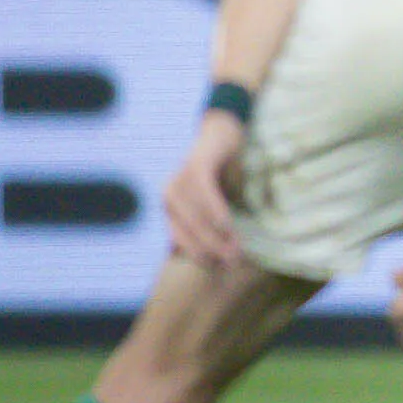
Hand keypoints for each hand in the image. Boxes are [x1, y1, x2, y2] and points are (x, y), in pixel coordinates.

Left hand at [162, 111, 248, 267]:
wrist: (222, 134)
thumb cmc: (220, 172)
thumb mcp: (211, 202)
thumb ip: (208, 224)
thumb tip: (214, 257)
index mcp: (169, 206)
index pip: (178, 238)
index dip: (198, 255)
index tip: (217, 268)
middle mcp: (168, 194)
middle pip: (187, 229)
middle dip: (210, 249)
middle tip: (232, 262)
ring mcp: (179, 179)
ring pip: (195, 215)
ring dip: (215, 235)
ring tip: (235, 248)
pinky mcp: (196, 165)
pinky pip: (204, 192)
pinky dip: (215, 210)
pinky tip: (226, 224)